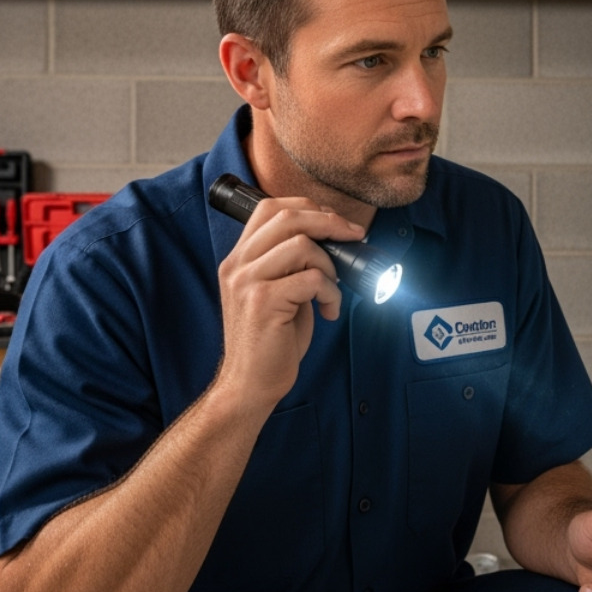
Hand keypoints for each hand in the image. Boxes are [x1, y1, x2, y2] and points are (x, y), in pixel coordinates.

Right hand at [215, 196, 366, 405]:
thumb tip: (332, 239)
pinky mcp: (262, 302)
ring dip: (330, 266)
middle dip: (329, 222)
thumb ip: (292, 264)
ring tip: (330, 292)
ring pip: (302, 245)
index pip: (269, 208)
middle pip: (287, 217)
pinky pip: (311, 279)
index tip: (337, 224)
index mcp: (239, 259)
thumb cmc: (271, 341)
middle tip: (353, 238)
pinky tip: (328, 311)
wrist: (250, 384)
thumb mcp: (277, 292)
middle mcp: (238, 265)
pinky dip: (330, 292)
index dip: (308, 208)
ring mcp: (247, 282)